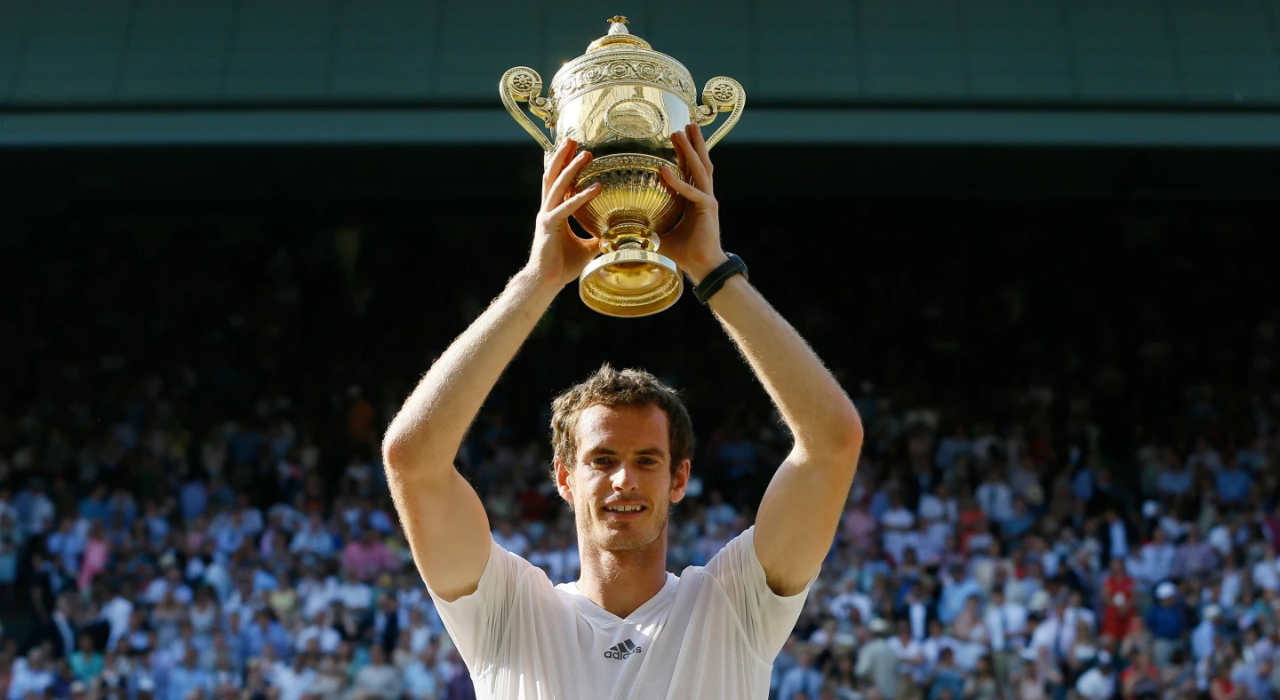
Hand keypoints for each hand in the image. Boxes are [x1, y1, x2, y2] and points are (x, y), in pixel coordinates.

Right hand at [525, 138, 602, 287]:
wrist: (545, 281)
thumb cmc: (562, 265)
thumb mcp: (587, 247)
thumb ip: (597, 237)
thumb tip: (616, 234)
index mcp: (553, 212)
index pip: (558, 182)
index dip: (563, 164)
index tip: (572, 147)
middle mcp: (547, 210)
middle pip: (553, 176)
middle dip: (562, 155)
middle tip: (574, 138)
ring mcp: (546, 216)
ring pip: (558, 186)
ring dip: (571, 168)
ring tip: (585, 154)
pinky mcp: (549, 226)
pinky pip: (566, 208)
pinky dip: (581, 197)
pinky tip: (596, 187)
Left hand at [658, 123, 728, 283]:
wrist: (702, 267)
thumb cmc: (683, 252)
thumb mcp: (659, 232)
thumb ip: (647, 223)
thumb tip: (622, 223)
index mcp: (694, 198)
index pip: (690, 169)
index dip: (685, 151)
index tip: (677, 135)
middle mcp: (703, 195)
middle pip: (700, 162)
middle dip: (694, 142)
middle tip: (687, 122)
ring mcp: (707, 200)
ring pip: (700, 169)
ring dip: (690, 150)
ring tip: (682, 132)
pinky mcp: (707, 209)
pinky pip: (692, 192)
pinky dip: (679, 182)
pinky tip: (665, 171)